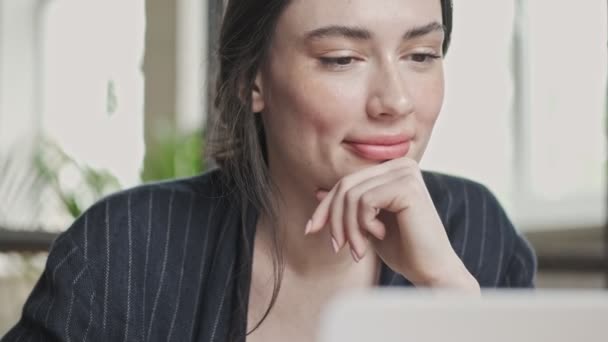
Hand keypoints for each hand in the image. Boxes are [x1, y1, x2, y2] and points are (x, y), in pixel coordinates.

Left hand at [305, 157, 478, 290]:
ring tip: (360, 249)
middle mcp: (401, 165)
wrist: (431, 271)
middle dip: (335, 220)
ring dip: (349, 228)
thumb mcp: (366, 224)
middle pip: (345, 185)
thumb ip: (348, 207)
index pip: (345, 182)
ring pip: (351, 195)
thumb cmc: (403, 249)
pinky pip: (365, 201)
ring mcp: (406, 173)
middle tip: (338, 247)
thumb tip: (318, 191)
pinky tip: (380, 235)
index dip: (325, 207)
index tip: (311, 230)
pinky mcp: (408, 186)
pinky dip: (363, 224)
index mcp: (392, 170)